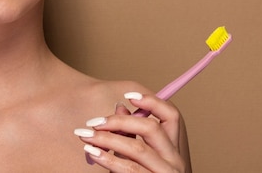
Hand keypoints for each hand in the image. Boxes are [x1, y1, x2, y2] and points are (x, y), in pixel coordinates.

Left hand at [74, 92, 190, 171]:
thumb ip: (132, 132)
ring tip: (86, 136)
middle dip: (119, 121)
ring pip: (137, 149)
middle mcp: (175, 161)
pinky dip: (108, 159)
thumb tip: (120, 107)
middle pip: (151, 129)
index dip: (152, 101)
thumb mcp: (142, 156)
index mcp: (174, 148)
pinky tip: (94, 153)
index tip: (128, 95)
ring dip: (107, 139)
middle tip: (94, 122)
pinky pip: (129, 169)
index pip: (172, 115)